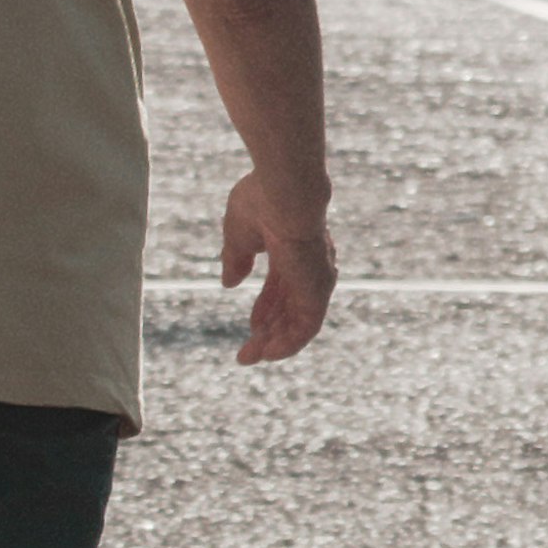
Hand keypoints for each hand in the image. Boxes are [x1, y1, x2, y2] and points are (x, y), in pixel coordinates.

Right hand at [223, 169, 336, 364]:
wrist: (285, 190)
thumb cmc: (262, 199)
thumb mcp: (238, 233)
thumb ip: (235, 258)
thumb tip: (229, 283)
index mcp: (292, 251)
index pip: (281, 288)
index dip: (265, 309)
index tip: (252, 326)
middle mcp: (309, 268)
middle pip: (290, 308)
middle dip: (269, 330)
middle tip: (249, 351)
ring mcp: (316, 279)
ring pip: (299, 322)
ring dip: (277, 343)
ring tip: (253, 357)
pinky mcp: (317, 290)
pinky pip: (306, 328)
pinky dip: (289, 343)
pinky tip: (269, 354)